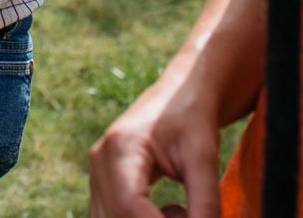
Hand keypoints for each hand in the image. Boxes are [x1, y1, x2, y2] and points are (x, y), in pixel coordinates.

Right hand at [89, 80, 222, 217]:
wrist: (181, 96)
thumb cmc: (193, 121)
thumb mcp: (205, 158)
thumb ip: (205, 202)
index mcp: (122, 147)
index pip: (128, 205)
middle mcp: (100, 160)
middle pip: (116, 216)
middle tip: (190, 214)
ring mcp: (97, 172)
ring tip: (181, 212)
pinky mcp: (103, 183)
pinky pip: (112, 216)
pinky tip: (168, 211)